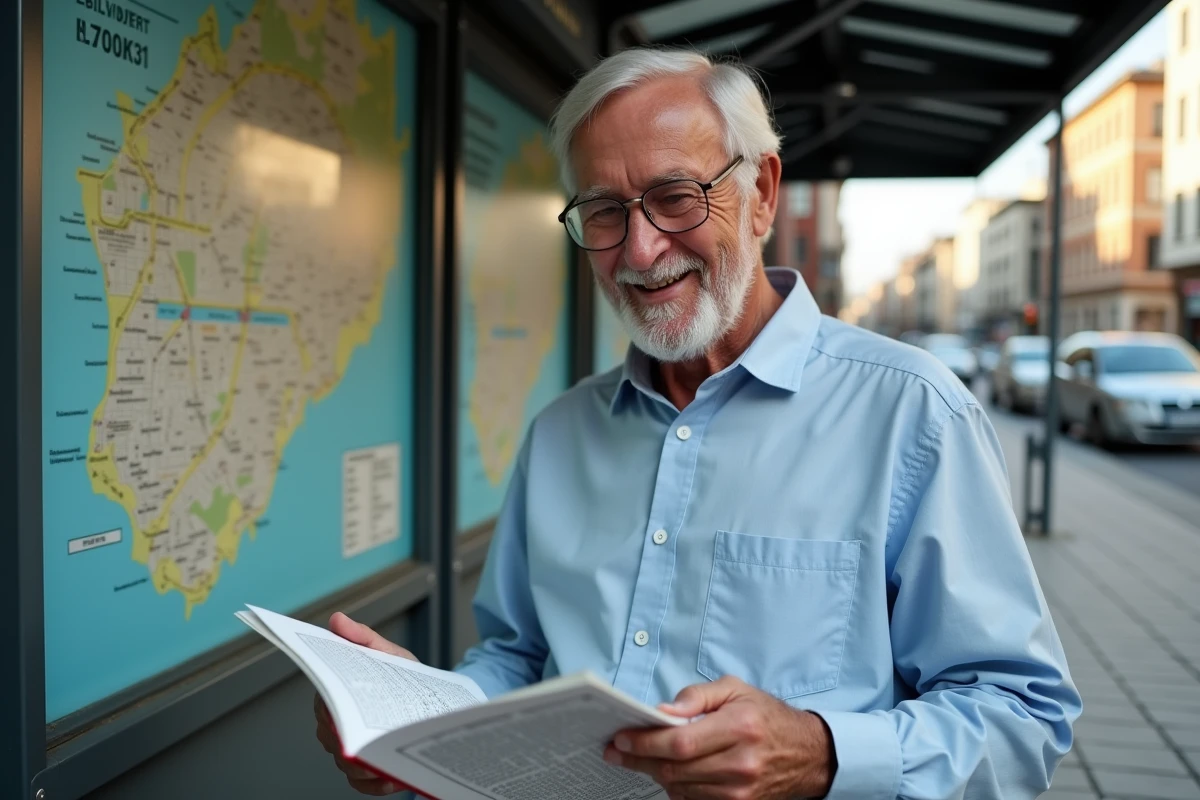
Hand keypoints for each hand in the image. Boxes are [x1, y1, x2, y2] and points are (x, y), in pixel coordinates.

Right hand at [314, 612, 417, 795]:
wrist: (437, 703)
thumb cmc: (408, 678)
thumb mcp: (390, 654)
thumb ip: (364, 638)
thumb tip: (338, 621)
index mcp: (340, 696)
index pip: (323, 704)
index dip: (329, 706)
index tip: (342, 705)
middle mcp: (339, 727)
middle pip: (330, 737)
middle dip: (347, 737)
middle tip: (365, 734)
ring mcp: (352, 753)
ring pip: (345, 764)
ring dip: (363, 763)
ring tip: (383, 757)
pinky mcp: (368, 775)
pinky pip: (363, 785)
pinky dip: (375, 783)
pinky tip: (391, 776)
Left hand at [604, 676, 836, 799]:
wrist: (807, 753)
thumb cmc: (766, 716)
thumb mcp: (735, 689)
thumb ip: (697, 696)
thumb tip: (663, 710)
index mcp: (740, 727)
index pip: (681, 742)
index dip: (646, 742)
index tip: (621, 738)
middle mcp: (740, 763)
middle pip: (675, 768)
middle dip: (639, 759)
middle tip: (617, 749)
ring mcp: (740, 791)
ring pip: (680, 788)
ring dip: (654, 773)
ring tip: (640, 757)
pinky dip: (675, 787)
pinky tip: (668, 771)